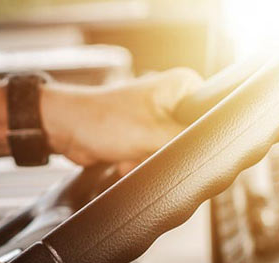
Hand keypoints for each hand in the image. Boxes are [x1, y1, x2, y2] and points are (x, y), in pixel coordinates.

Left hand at [41, 68, 202, 172]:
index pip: (212, 114)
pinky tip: (123, 159)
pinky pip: (154, 155)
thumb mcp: (154, 135)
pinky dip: (140, 161)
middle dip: (167, 152)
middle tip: (149, 151)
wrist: (65, 129)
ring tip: (131, 155)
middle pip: (190, 136)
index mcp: (182, 85)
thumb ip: (188, 143)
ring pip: (171, 150)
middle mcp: (172, 97)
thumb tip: (213, 152)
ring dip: (150, 159)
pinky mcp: (144, 132)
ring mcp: (157, 115)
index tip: (182, 147)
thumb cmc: (103, 122)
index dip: (201, 136)